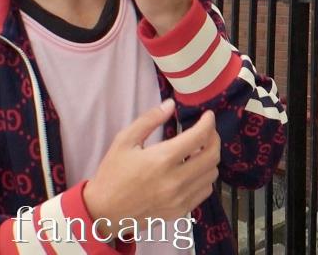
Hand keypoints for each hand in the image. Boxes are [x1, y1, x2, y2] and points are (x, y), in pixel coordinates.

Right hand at [83, 99, 219, 239]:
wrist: (103, 212)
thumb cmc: (112, 173)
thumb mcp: (124, 141)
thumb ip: (149, 120)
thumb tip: (171, 104)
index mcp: (162, 159)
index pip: (199, 137)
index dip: (208, 123)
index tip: (208, 116)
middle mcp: (175, 180)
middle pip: (212, 155)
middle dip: (214, 139)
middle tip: (206, 132)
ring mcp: (180, 198)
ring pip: (212, 174)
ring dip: (209, 159)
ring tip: (197, 151)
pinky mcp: (180, 210)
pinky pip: (205, 191)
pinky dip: (204, 177)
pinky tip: (192, 171)